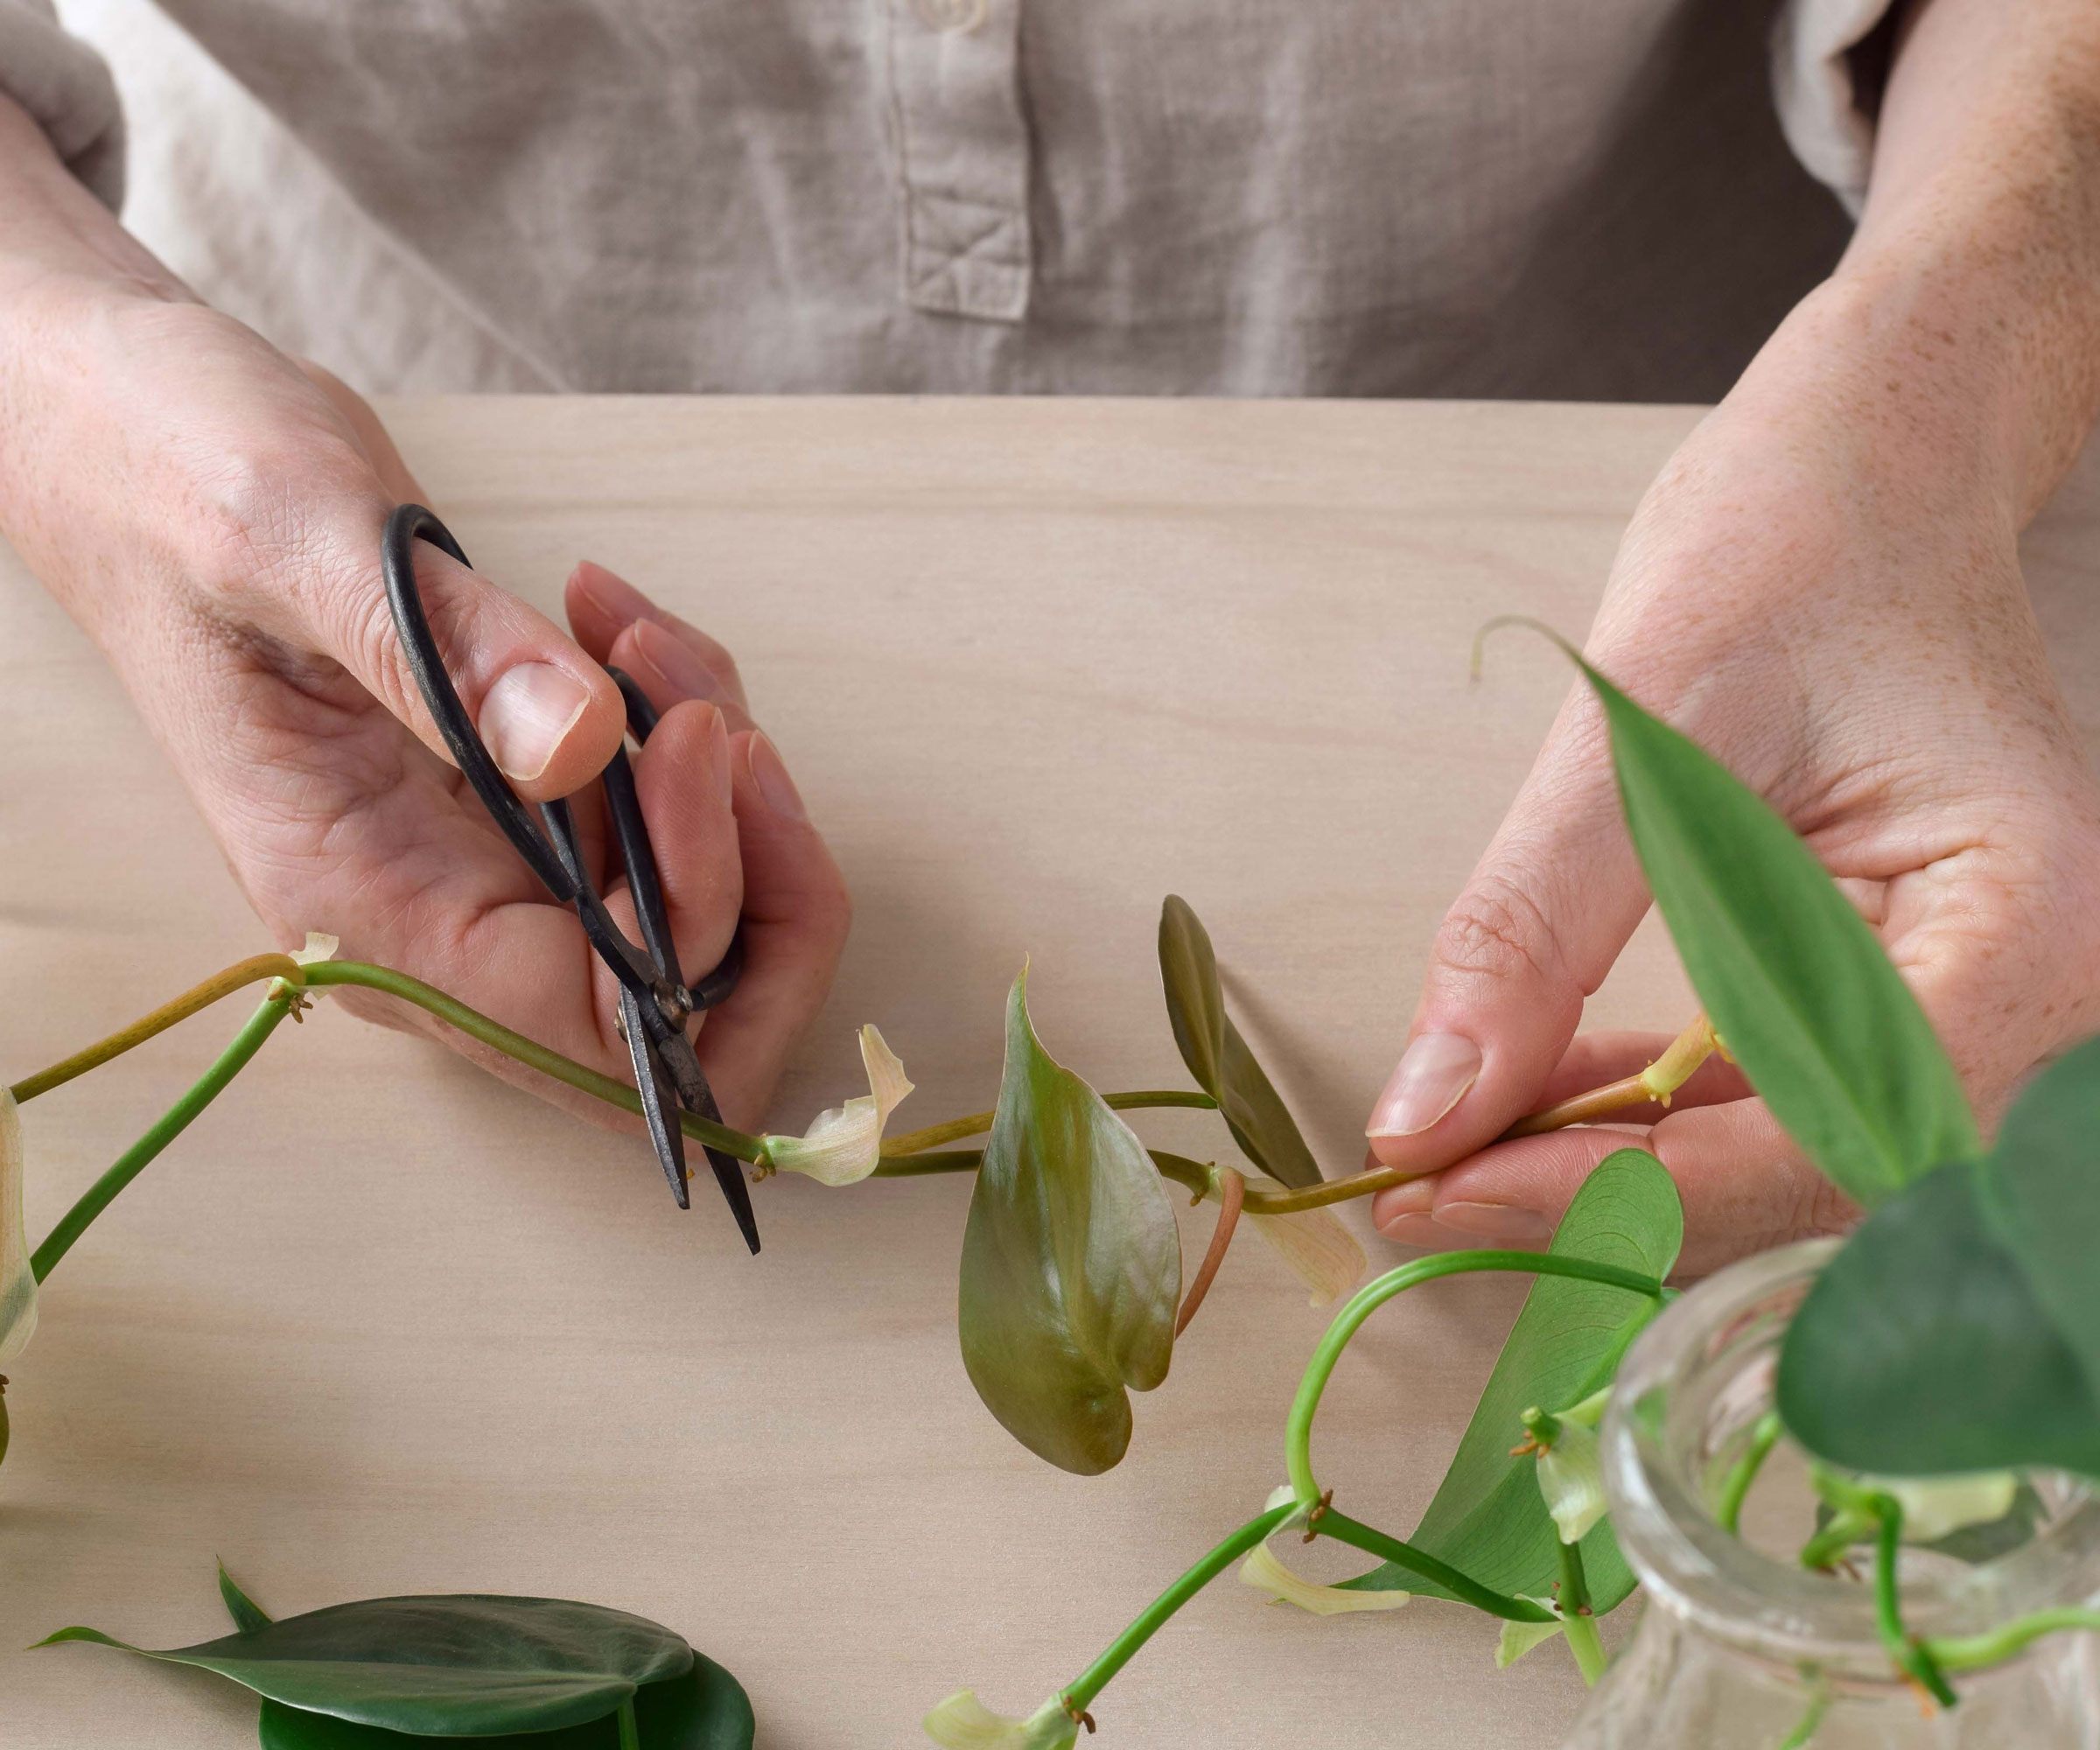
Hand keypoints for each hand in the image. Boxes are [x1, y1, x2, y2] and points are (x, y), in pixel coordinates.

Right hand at [0, 134, 847, 1129]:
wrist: (131, 439)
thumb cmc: (176, 478)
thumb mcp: (299, 538)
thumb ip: (444, 655)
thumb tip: (587, 747)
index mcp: (364, 905)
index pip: (593, 1024)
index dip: (694, 922)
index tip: (691, 751)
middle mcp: (434, 923)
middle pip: (678, 1018)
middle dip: (754, 881)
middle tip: (713, 720)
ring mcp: (481, 870)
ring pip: (694, 915)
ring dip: (722, 782)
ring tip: (639, 633)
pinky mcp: (514, 806)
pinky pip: (661, 822)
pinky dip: (685, 730)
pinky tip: (618, 625)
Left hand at [1361, 280, 2099, 1274]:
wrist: (1869, 466)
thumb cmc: (1797, 542)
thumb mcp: (1644, 725)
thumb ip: (1534, 929)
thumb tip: (1425, 1113)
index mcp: (2027, 926)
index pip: (1822, 1140)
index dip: (1620, 1193)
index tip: (1441, 1192)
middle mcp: (2035, 993)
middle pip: (1807, 1183)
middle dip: (1604, 1199)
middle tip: (1420, 1190)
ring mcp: (1976, 1000)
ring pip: (1779, 1160)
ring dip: (1612, 1167)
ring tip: (1450, 1147)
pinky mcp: (1901, 987)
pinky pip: (1771, 1095)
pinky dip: (1645, 1110)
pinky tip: (1530, 1089)